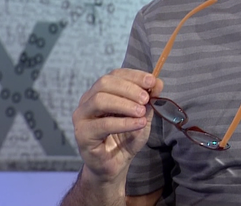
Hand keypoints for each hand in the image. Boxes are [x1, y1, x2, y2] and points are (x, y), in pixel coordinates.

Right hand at [72, 68, 163, 188]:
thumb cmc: (126, 138)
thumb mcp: (142, 116)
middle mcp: (87, 101)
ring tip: (141, 112)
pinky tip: (138, 124)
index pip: (115, 75)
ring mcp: (81, 117)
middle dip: (128, 88)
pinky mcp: (82, 135)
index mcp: (101, 92)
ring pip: (100, 100)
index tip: (152, 81)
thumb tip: (158, 82)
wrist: (114, 165)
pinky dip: (123, 123)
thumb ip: (149, 100)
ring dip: (124, 104)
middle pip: (104, 83)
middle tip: (146, 99)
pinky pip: (102, 124)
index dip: (134, 76)